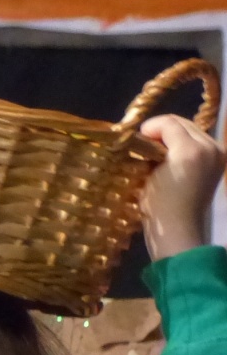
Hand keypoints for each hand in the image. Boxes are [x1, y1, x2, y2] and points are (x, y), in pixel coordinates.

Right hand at [140, 114, 225, 260]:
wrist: (180, 231)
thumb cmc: (158, 207)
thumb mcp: (148, 175)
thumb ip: (151, 150)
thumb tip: (147, 138)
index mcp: (191, 149)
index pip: (169, 123)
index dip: (150, 128)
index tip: (136, 139)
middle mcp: (210, 146)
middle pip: (184, 124)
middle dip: (163, 131)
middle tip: (146, 144)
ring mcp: (218, 154)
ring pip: (193, 132)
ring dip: (174, 137)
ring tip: (159, 152)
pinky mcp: (219, 162)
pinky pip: (200, 143)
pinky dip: (185, 145)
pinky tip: (172, 159)